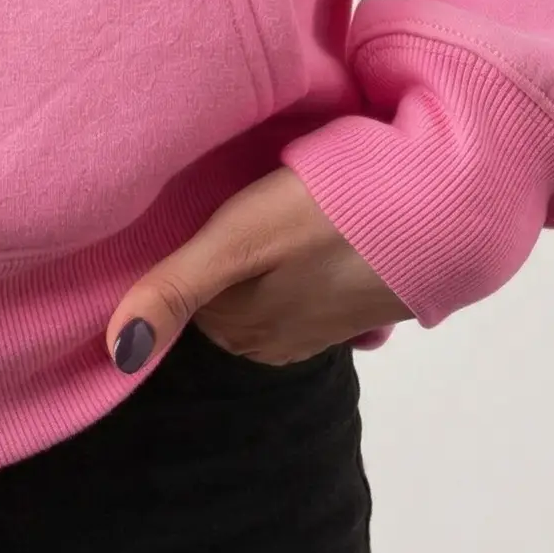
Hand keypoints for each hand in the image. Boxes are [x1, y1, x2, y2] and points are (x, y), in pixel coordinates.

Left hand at [104, 165, 412, 369]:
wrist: (437, 208)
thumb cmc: (326, 215)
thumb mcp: (236, 241)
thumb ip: (174, 289)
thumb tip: (116, 354)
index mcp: (241, 330)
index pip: (179, 297)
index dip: (177, 252)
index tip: (183, 211)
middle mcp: (277, 341)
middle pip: (220, 298)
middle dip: (216, 262)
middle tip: (223, 199)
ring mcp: (320, 326)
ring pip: (263, 292)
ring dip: (261, 261)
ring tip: (264, 212)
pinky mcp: (355, 305)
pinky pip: (306, 287)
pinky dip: (299, 263)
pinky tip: (307, 229)